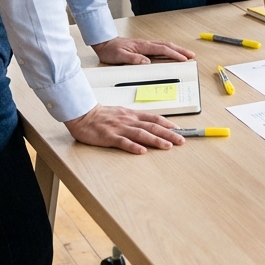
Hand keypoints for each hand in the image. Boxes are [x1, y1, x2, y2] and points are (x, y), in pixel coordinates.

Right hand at [64, 104, 184, 153]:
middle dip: (168, 134)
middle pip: (152, 126)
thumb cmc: (102, 116)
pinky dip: (133, 146)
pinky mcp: (108, 136)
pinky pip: (122, 142)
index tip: (181, 130)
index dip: (169, 124)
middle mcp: (129, 120)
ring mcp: (119, 128)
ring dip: (156, 140)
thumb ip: (136, 119)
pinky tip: (142, 151)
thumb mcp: (122, 113)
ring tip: (168, 146)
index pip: (155, 119)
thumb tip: (152, 125)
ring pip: (141, 134)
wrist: (83, 114)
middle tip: (181, 140)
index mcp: (132, 115)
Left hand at [91, 36, 193, 64]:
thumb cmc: (110, 49)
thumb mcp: (119, 56)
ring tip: (185, 54)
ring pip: (164, 45)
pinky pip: (159, 47)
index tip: (183, 58)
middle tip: (191, 55)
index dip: (174, 54)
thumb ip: (133, 59)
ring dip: (176, 49)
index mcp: (142, 46)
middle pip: (167, 45)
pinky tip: (170, 53)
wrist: (103, 42)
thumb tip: (147, 62)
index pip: (162, 49)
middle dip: (180, 50)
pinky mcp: (143, 47)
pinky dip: (168, 50)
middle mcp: (146, 44)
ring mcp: (145, 45)